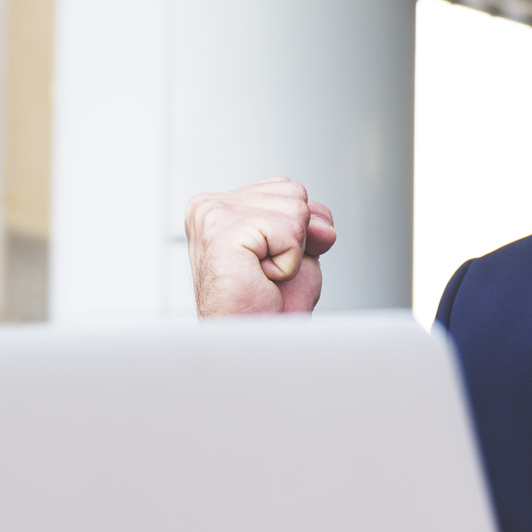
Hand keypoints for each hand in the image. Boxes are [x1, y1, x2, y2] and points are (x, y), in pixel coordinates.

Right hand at [184, 177, 336, 315]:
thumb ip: (310, 221)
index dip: (297, 230)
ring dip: (292, 253)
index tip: (268, 260)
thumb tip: (320, 225)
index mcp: (221, 204)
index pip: (288, 189)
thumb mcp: (298, 252)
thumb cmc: (265, 306)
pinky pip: (291, 232)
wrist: (251, 342)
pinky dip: (289, 264)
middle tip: (266, 272)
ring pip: (296, 209)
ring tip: (262, 275)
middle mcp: (211, 206)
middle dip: (297, 239)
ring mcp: (213, 216)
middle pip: (294, 193)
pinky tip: (261, 278)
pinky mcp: (223, 232)